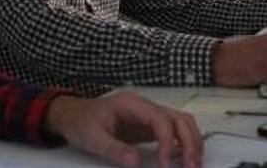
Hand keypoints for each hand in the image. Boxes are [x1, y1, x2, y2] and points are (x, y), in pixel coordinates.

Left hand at [43, 92, 202, 167]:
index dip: (167, 142)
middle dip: (189, 141)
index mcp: (131, 104)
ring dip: (191, 141)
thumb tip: (135, 162)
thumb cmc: (81, 121)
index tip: (165, 164)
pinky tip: (184, 158)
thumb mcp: (92, 137)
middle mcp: (144, 106)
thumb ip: (114, 149)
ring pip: (181, 122)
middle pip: (178, 118)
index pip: (160, 119)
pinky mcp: (149, 126)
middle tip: (191, 165)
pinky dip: (184, 143)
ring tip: (193, 164)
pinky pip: (174, 131)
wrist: (72, 115)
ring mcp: (148, 115)